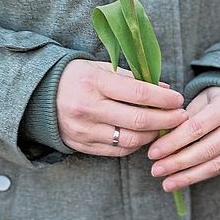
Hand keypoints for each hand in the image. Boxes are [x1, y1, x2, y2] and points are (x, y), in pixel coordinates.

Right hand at [56, 60, 186, 156]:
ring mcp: (84, 130)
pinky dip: (135, 145)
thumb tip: (165, 88)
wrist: (38, 96)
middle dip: (166, 119)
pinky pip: (117, 151)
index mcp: (93, 82)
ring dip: (153, 135)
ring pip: (131, 140)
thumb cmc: (76, 78)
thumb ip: (132, 78)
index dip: (164, 98)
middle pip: (139, 120)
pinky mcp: (82, 146)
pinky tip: (144, 136)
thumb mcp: (100, 68)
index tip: (179, 99)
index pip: (138, 93)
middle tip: (181, 117)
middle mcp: (88, 108)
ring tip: (164, 127)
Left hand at [147, 88, 219, 192]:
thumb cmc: (218, 100)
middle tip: (156, 170)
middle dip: (178, 162)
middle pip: (206, 149)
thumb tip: (162, 140)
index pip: (197, 128)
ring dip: (187, 176)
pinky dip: (198, 176)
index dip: (173, 142)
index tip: (153, 152)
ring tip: (167, 183)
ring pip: (215, 165)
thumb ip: (185, 118)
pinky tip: (181, 181)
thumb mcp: (202, 100)